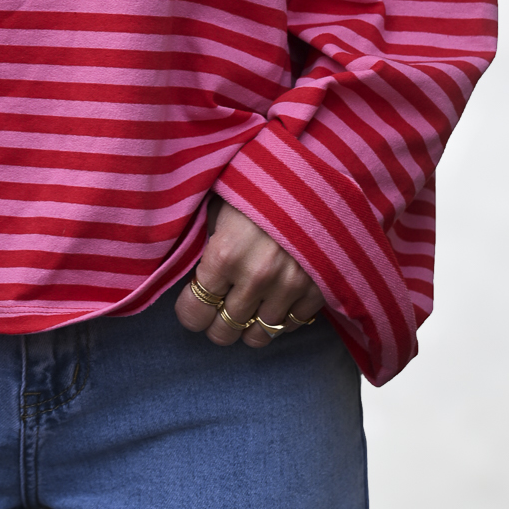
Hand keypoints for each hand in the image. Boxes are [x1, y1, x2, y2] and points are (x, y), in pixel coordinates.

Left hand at [175, 199, 324, 348]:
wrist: (312, 173)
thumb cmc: (257, 184)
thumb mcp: (220, 206)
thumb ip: (207, 245)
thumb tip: (194, 278)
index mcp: (224, 254)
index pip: (194, 312)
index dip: (189, 312)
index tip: (193, 305)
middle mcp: (256, 276)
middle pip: (225, 331)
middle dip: (217, 324)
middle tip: (219, 311)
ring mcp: (290, 285)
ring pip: (260, 335)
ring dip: (249, 326)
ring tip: (247, 310)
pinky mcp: (318, 288)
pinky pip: (292, 324)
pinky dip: (281, 319)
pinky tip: (275, 301)